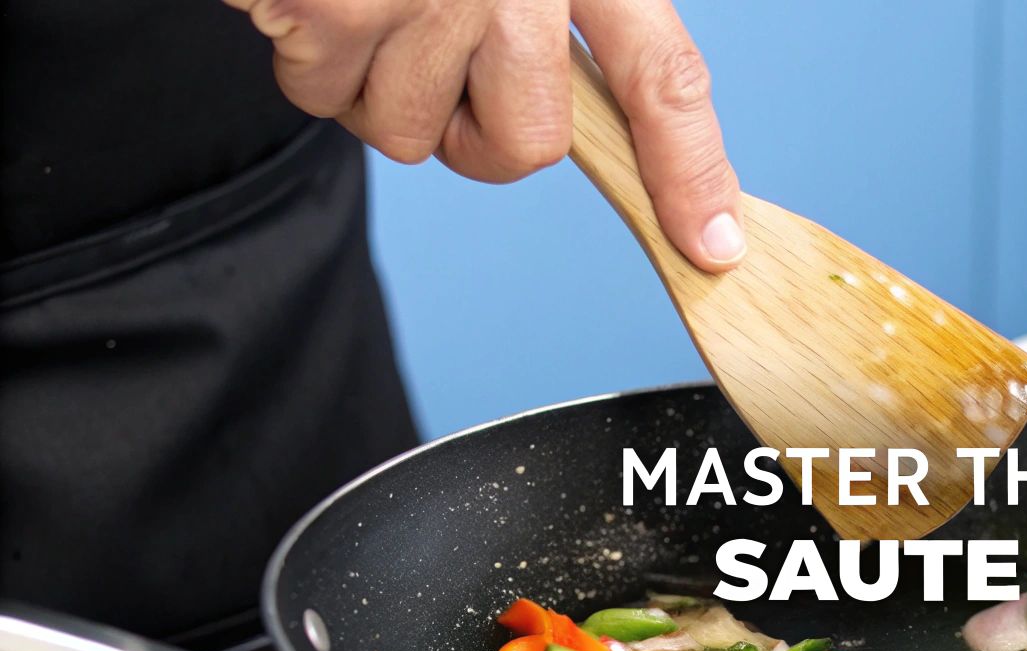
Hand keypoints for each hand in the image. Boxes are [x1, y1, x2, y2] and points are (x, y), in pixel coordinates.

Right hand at [226, 0, 744, 270]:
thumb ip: (563, 19)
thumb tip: (586, 129)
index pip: (664, 77)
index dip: (690, 169)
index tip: (711, 244)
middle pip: (528, 146)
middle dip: (473, 135)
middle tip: (434, 60)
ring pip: (411, 135)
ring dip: (374, 88)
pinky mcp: (336, 7)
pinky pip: (327, 99)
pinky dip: (308, 61)